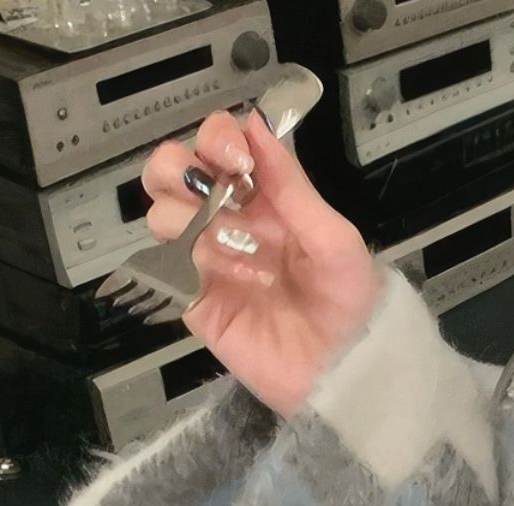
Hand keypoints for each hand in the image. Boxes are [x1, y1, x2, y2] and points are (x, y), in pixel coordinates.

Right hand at [141, 109, 382, 414]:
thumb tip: (255, 124)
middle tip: (211, 187)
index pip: (220, 146)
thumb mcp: (335, 241)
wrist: (348, 374)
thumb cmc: (353, 307)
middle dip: (178, 165)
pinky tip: (212, 271)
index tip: (236, 156)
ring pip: (160, 212)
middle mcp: (230, 223)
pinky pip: (163, 267)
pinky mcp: (196, 302)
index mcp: (266, 201)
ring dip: (179, 212)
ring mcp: (209, 261)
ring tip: (216, 236)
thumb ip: (293, 186)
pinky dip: (178, 259)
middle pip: (173, 170)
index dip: (217, 138)